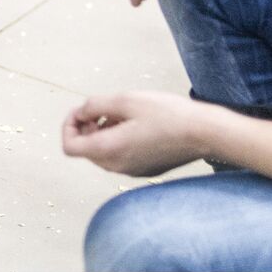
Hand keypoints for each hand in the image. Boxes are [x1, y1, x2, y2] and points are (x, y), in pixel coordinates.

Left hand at [62, 91, 214, 176]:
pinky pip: (121, 156)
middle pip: (86, 149)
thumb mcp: (125, 100)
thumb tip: (81, 112)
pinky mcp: (144, 170)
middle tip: (105, 109)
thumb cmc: (167, 114)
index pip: (69, 146)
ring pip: (103, 153)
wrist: (203, 133)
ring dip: (104, 133)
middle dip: (88, 127)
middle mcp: (116, 166)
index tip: (82, 111)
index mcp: (108, 150)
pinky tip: (138, 125)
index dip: (69, 125)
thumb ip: (94, 105)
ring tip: (124, 115)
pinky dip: (119, 140)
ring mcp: (130, 171)